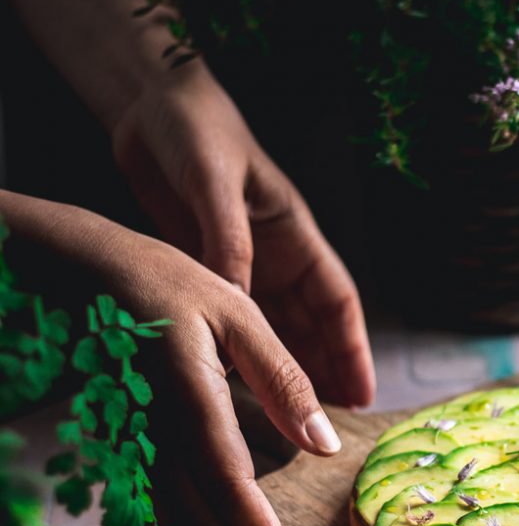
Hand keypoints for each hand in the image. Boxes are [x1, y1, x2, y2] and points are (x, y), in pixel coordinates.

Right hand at [1, 192, 340, 525]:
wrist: (74, 269)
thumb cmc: (165, 283)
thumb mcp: (237, 314)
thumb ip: (282, 381)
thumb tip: (323, 443)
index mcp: (193, 401)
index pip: (230, 486)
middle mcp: (155, 433)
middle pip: (194, 518)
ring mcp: (129, 442)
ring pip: (164, 518)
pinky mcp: (117, 443)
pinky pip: (143, 501)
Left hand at [111, 61, 374, 408]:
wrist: (148, 101)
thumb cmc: (194, 127)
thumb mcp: (214, 182)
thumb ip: (226, 239)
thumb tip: (237, 300)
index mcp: (293, 231)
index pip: (336, 299)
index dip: (352, 348)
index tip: (363, 393)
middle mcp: (274, 254)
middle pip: (311, 325)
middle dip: (324, 372)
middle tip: (330, 424)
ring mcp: (242, 261)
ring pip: (273, 326)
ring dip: (284, 367)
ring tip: (292, 416)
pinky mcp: (206, 263)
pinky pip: (230, 317)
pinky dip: (237, 349)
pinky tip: (233, 381)